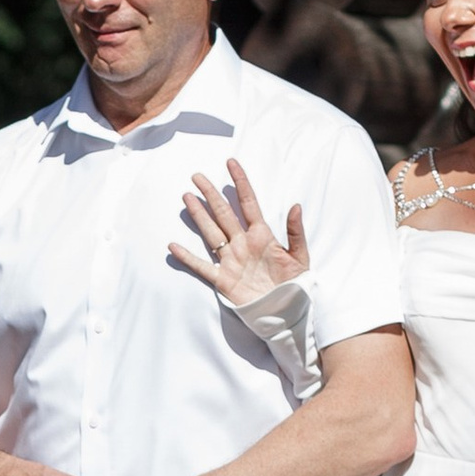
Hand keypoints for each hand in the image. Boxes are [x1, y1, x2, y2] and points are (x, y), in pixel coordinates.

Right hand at [171, 159, 309, 307]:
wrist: (289, 313)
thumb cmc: (296, 285)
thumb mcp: (301, 258)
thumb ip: (295, 232)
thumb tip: (296, 205)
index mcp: (262, 235)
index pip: (248, 203)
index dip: (240, 182)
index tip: (231, 162)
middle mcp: (243, 244)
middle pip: (223, 213)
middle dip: (211, 194)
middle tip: (197, 176)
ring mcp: (232, 261)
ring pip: (211, 233)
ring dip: (199, 215)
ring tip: (187, 197)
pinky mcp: (224, 281)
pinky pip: (202, 267)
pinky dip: (188, 258)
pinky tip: (173, 246)